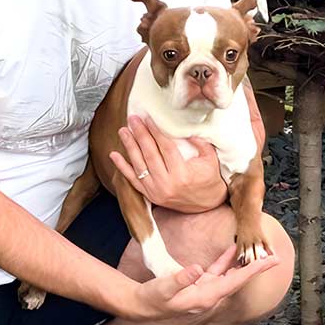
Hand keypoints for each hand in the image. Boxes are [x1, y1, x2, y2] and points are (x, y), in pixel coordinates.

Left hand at [109, 115, 225, 212]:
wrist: (207, 206)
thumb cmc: (209, 179)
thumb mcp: (210, 159)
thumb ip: (200, 143)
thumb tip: (184, 128)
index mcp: (182, 174)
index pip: (166, 147)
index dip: (156, 131)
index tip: (149, 118)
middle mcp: (167, 184)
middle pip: (150, 154)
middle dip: (140, 134)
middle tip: (133, 119)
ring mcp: (156, 191)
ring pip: (139, 166)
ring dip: (130, 146)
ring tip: (123, 131)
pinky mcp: (150, 196)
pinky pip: (133, 180)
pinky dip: (122, 167)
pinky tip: (114, 155)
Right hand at [128, 245, 280, 324]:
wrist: (138, 306)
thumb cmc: (151, 299)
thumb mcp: (163, 289)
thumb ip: (180, 279)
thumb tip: (197, 269)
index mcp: (205, 296)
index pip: (235, 281)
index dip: (253, 270)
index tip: (270, 262)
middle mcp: (209, 295)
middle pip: (238, 279)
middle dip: (256, 267)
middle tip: (274, 257)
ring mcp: (204, 290)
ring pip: (229, 274)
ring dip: (243, 263)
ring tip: (258, 252)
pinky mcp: (197, 285)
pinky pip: (216, 271)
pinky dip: (225, 260)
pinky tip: (231, 250)